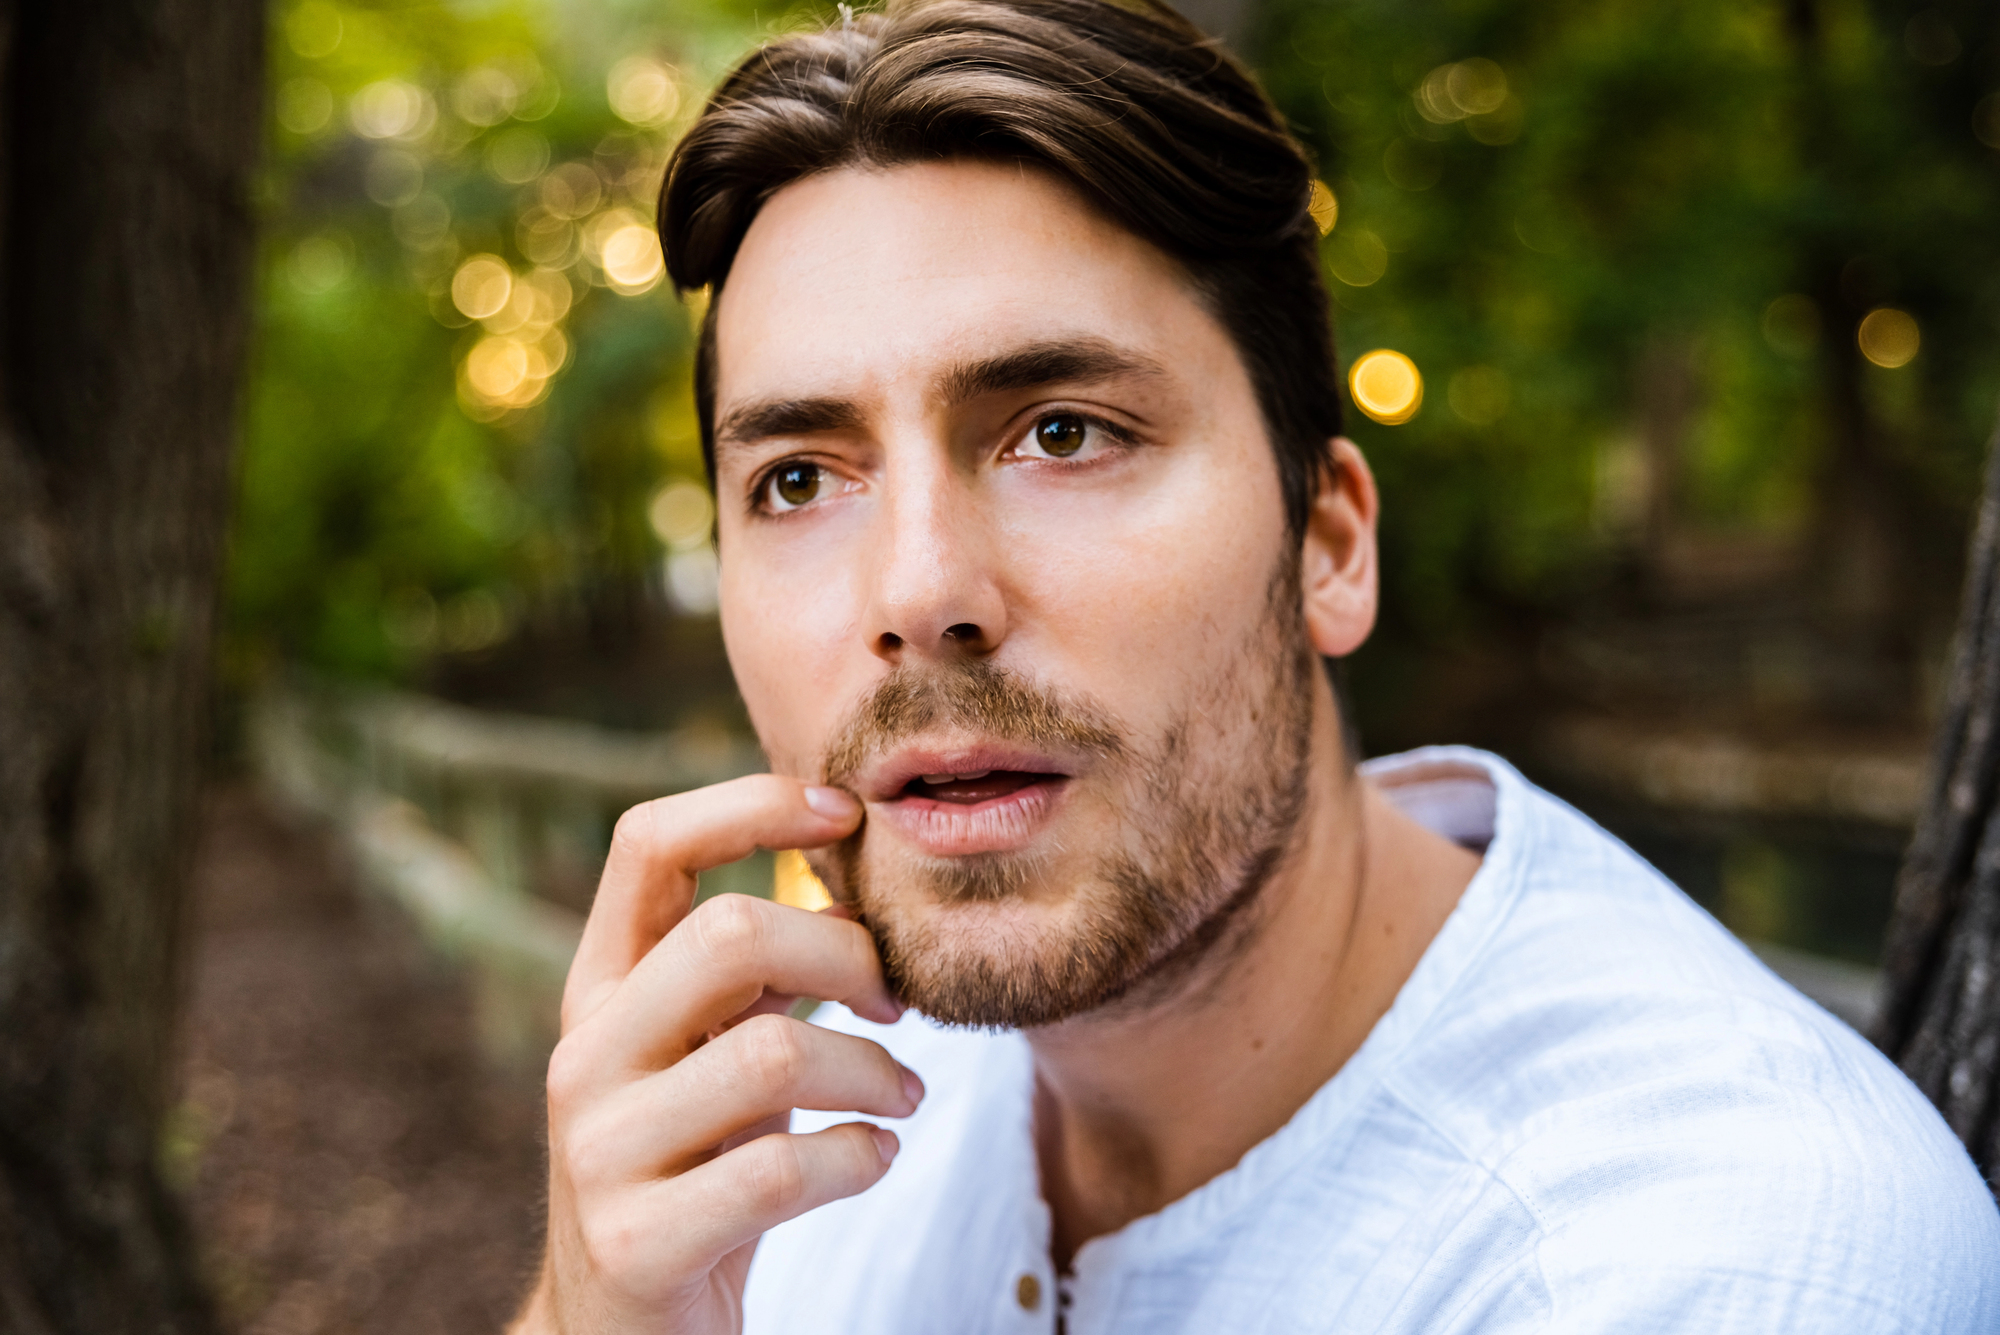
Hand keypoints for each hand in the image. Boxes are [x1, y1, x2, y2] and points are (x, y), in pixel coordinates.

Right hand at [511, 775, 921, 1333]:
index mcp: (599, 990)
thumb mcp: (711, 1053)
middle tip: (896, 1003)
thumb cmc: (697, 1165)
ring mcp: (599, 1152)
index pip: (649, 845)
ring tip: (904, 1095)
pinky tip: (875, 1157)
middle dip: (847, 956)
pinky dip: (862, 1156)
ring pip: (774, 1055)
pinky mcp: (636, 1243)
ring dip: (874, 1073)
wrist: (626, 1334)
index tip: (845, 814)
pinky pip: (783, 1169)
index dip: (751, 805)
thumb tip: (848, 871)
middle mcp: (582, 1056)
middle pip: (730, 936)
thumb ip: (754, 972)